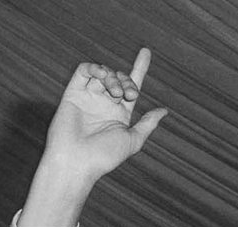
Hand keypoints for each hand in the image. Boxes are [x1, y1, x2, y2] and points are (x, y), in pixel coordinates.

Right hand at [40, 53, 167, 190]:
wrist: (75, 163)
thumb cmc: (104, 156)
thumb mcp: (132, 141)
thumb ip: (147, 124)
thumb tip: (164, 111)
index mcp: (119, 114)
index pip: (131, 85)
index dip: (140, 68)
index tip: (146, 52)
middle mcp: (103, 104)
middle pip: (119, 78)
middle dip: (127, 80)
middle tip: (129, 95)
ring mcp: (88, 98)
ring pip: (103, 73)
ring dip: (113, 78)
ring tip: (116, 93)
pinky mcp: (72, 94)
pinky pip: (83, 71)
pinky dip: (94, 67)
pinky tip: (102, 75)